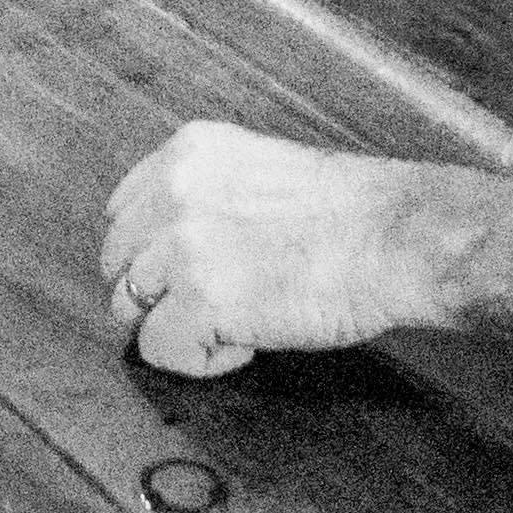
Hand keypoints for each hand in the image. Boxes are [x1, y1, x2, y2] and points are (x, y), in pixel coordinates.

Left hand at [100, 122, 453, 375]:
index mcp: (189, 152)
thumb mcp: (261, 172)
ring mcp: (181, 247)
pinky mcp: (198, 301)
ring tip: (240, 323)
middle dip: (158, 295)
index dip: (152, 256)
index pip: (123, 213)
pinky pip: (160, 349)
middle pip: (117, 264)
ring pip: (130, 310)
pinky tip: (247, 344)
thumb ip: (207, 197)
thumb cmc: (352, 214)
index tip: (186, 276)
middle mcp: (173, 192)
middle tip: (215, 307)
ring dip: (180, 326)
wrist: (395, 238)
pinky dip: (199, 360)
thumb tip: (172, 250)